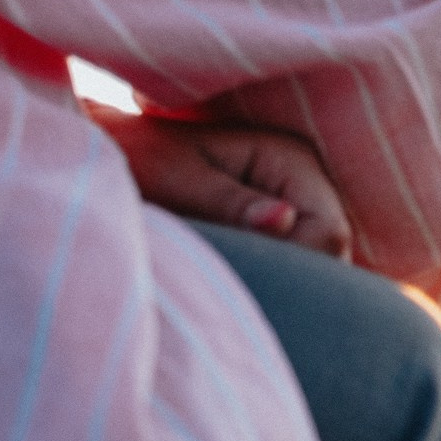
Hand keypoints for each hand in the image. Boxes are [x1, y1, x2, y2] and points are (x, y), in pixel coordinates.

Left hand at [87, 103, 353, 260]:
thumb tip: (282, 219)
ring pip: (319, 264)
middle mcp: (304, 179)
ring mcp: (297, 203)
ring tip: (229, 281)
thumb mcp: (176, 181)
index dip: (297, 263)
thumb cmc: (133, 162)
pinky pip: (298, 264)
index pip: (329, 231)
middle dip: (291, 276)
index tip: (243, 275)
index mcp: (290, 156)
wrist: (108, 157)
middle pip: (332, 252)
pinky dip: (273, 280)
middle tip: (232, 284)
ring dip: (281, 281)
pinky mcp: (282, 226)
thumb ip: (230, 202)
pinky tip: (239, 283)